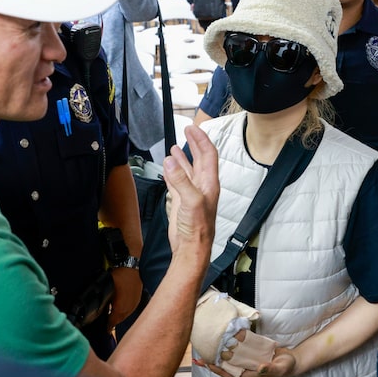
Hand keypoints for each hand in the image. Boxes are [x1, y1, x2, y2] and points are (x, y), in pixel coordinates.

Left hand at [107, 267, 142, 327]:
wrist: (131, 268)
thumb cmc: (119, 278)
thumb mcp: (108, 290)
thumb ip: (104, 302)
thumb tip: (100, 310)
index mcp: (121, 309)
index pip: (113, 322)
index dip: (108, 327)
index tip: (106, 331)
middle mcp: (129, 309)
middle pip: (120, 320)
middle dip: (114, 323)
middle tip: (108, 326)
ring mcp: (134, 305)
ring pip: (126, 316)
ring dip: (120, 317)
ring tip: (114, 317)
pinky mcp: (137, 300)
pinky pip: (130, 310)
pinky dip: (125, 311)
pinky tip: (122, 309)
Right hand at [163, 126, 218, 256]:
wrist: (191, 247)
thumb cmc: (197, 228)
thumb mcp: (191, 201)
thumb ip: (180, 180)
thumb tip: (170, 161)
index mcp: (209, 183)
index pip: (208, 155)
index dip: (201, 140)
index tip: (193, 128)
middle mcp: (202, 186)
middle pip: (200, 159)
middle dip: (194, 144)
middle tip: (187, 130)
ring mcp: (192, 193)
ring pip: (188, 170)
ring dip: (183, 157)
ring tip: (175, 146)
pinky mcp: (182, 202)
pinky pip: (177, 181)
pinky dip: (172, 172)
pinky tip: (168, 166)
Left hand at [197, 331, 297, 376]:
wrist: (292, 360)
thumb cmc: (286, 366)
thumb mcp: (280, 367)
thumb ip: (270, 368)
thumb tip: (259, 368)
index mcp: (251, 374)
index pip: (231, 375)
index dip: (219, 371)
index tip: (208, 365)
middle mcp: (247, 367)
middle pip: (226, 366)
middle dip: (213, 363)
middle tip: (199, 357)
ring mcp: (248, 359)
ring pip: (231, 357)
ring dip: (219, 353)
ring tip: (207, 346)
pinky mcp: (252, 351)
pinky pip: (239, 348)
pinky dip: (232, 344)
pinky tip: (225, 337)